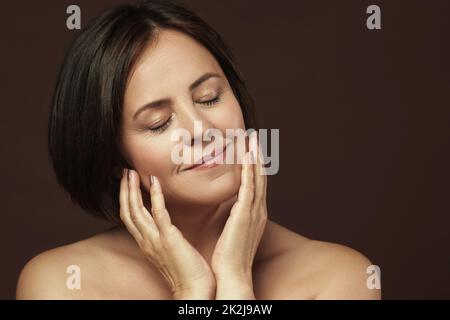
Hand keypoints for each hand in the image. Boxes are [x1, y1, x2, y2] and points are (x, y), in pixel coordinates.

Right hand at [119, 169, 215, 299]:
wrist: (195, 290)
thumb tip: (167, 227)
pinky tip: (155, 182)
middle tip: (125, 172)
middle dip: (124, 191)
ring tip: (131, 173)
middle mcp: (146, 241)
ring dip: (132, 190)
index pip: (130, 217)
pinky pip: (158, 213)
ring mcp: (155, 240)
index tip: (127, 182)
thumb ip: (166, 237)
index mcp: (147, 243)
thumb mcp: (171, 251)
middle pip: (127, 212)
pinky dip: (155, 196)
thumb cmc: (188, 272)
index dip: (126, 199)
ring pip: (136, 211)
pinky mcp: (168, 238)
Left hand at [211, 132, 267, 298]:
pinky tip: (247, 156)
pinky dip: (249, 170)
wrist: (232, 275)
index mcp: (255, 214)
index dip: (254, 166)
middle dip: (257, 156)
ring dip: (254, 157)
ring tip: (251, 139)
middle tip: (253, 137)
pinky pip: (249, 186)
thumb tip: (229, 210)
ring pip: (257, 178)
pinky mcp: (246, 214)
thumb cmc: (229, 257)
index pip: (256, 185)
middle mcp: (258, 210)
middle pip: (260, 177)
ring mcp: (254, 211)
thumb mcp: (233, 232)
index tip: (250, 150)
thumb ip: (234, 218)